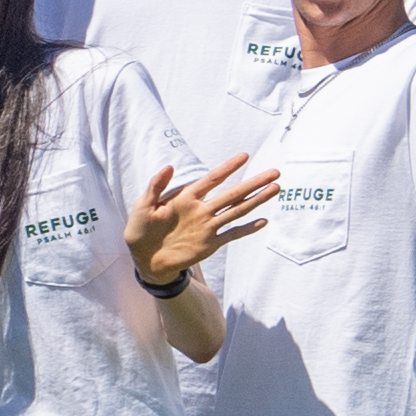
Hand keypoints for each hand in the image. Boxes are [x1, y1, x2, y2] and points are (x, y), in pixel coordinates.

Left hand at [127, 154, 283, 291]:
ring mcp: (208, 227)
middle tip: (275, 172)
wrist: (144, 259)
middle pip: (232, 194)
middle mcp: (202, 210)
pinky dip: (247, 229)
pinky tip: (263, 222)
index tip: (244, 156)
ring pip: (237, 211)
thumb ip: (156, 187)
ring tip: (275, 189)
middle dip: (253, 183)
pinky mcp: (210, 244)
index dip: (228, 168)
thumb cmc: (140, 230)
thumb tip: (169, 166)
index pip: (212, 179)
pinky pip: (232, 235)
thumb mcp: (143, 206)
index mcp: (186, 198)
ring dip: (256, 201)